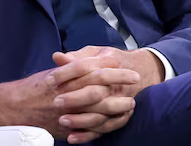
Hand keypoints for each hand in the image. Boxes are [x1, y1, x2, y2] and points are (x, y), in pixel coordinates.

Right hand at [0, 55, 139, 140]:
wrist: (13, 109)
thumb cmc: (33, 89)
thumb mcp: (51, 73)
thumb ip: (70, 66)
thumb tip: (90, 59)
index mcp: (62, 77)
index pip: (90, 67)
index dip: (108, 65)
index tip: (122, 60)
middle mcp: (65, 93)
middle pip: (98, 86)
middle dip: (118, 82)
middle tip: (134, 78)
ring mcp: (67, 112)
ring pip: (97, 109)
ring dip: (116, 106)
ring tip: (131, 102)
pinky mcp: (67, 128)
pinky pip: (90, 129)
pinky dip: (105, 125)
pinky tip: (117, 121)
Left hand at [46, 47, 164, 142]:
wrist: (141, 71)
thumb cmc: (111, 61)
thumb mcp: (95, 52)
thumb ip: (76, 56)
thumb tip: (56, 57)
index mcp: (108, 62)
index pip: (84, 67)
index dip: (65, 73)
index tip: (49, 80)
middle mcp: (115, 83)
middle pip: (94, 91)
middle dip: (74, 98)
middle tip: (55, 102)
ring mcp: (120, 101)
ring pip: (100, 114)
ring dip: (80, 120)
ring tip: (62, 121)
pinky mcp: (120, 115)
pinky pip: (105, 129)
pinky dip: (88, 135)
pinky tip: (72, 137)